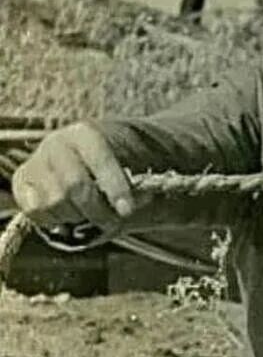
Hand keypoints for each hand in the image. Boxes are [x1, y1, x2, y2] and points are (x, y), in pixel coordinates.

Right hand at [12, 123, 133, 228]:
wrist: (74, 160)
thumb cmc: (104, 169)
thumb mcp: (121, 167)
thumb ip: (135, 181)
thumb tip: (147, 196)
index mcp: (86, 134)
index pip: (100, 159)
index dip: (115, 186)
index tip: (127, 210)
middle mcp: (57, 143)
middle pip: (75, 186)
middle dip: (96, 210)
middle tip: (109, 222)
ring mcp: (36, 161)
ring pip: (55, 202)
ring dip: (74, 215)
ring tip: (84, 212)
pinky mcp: (21, 181)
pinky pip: (35, 211)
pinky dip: (53, 219)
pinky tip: (65, 213)